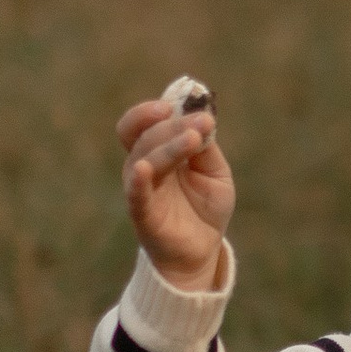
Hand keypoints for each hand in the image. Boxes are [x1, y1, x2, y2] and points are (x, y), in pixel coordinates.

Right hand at [118, 88, 234, 290]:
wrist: (203, 249)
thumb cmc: (205, 207)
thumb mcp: (214, 171)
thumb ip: (206, 146)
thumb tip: (203, 116)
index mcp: (158, 151)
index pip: (144, 122)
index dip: (154, 109)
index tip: (177, 103)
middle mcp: (143, 166)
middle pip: (145, 135)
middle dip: (172, 125)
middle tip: (200, 123)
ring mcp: (141, 189)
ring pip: (145, 159)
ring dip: (168, 145)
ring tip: (194, 138)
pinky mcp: (144, 215)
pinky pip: (136, 195)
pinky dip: (138, 181)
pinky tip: (144, 169)